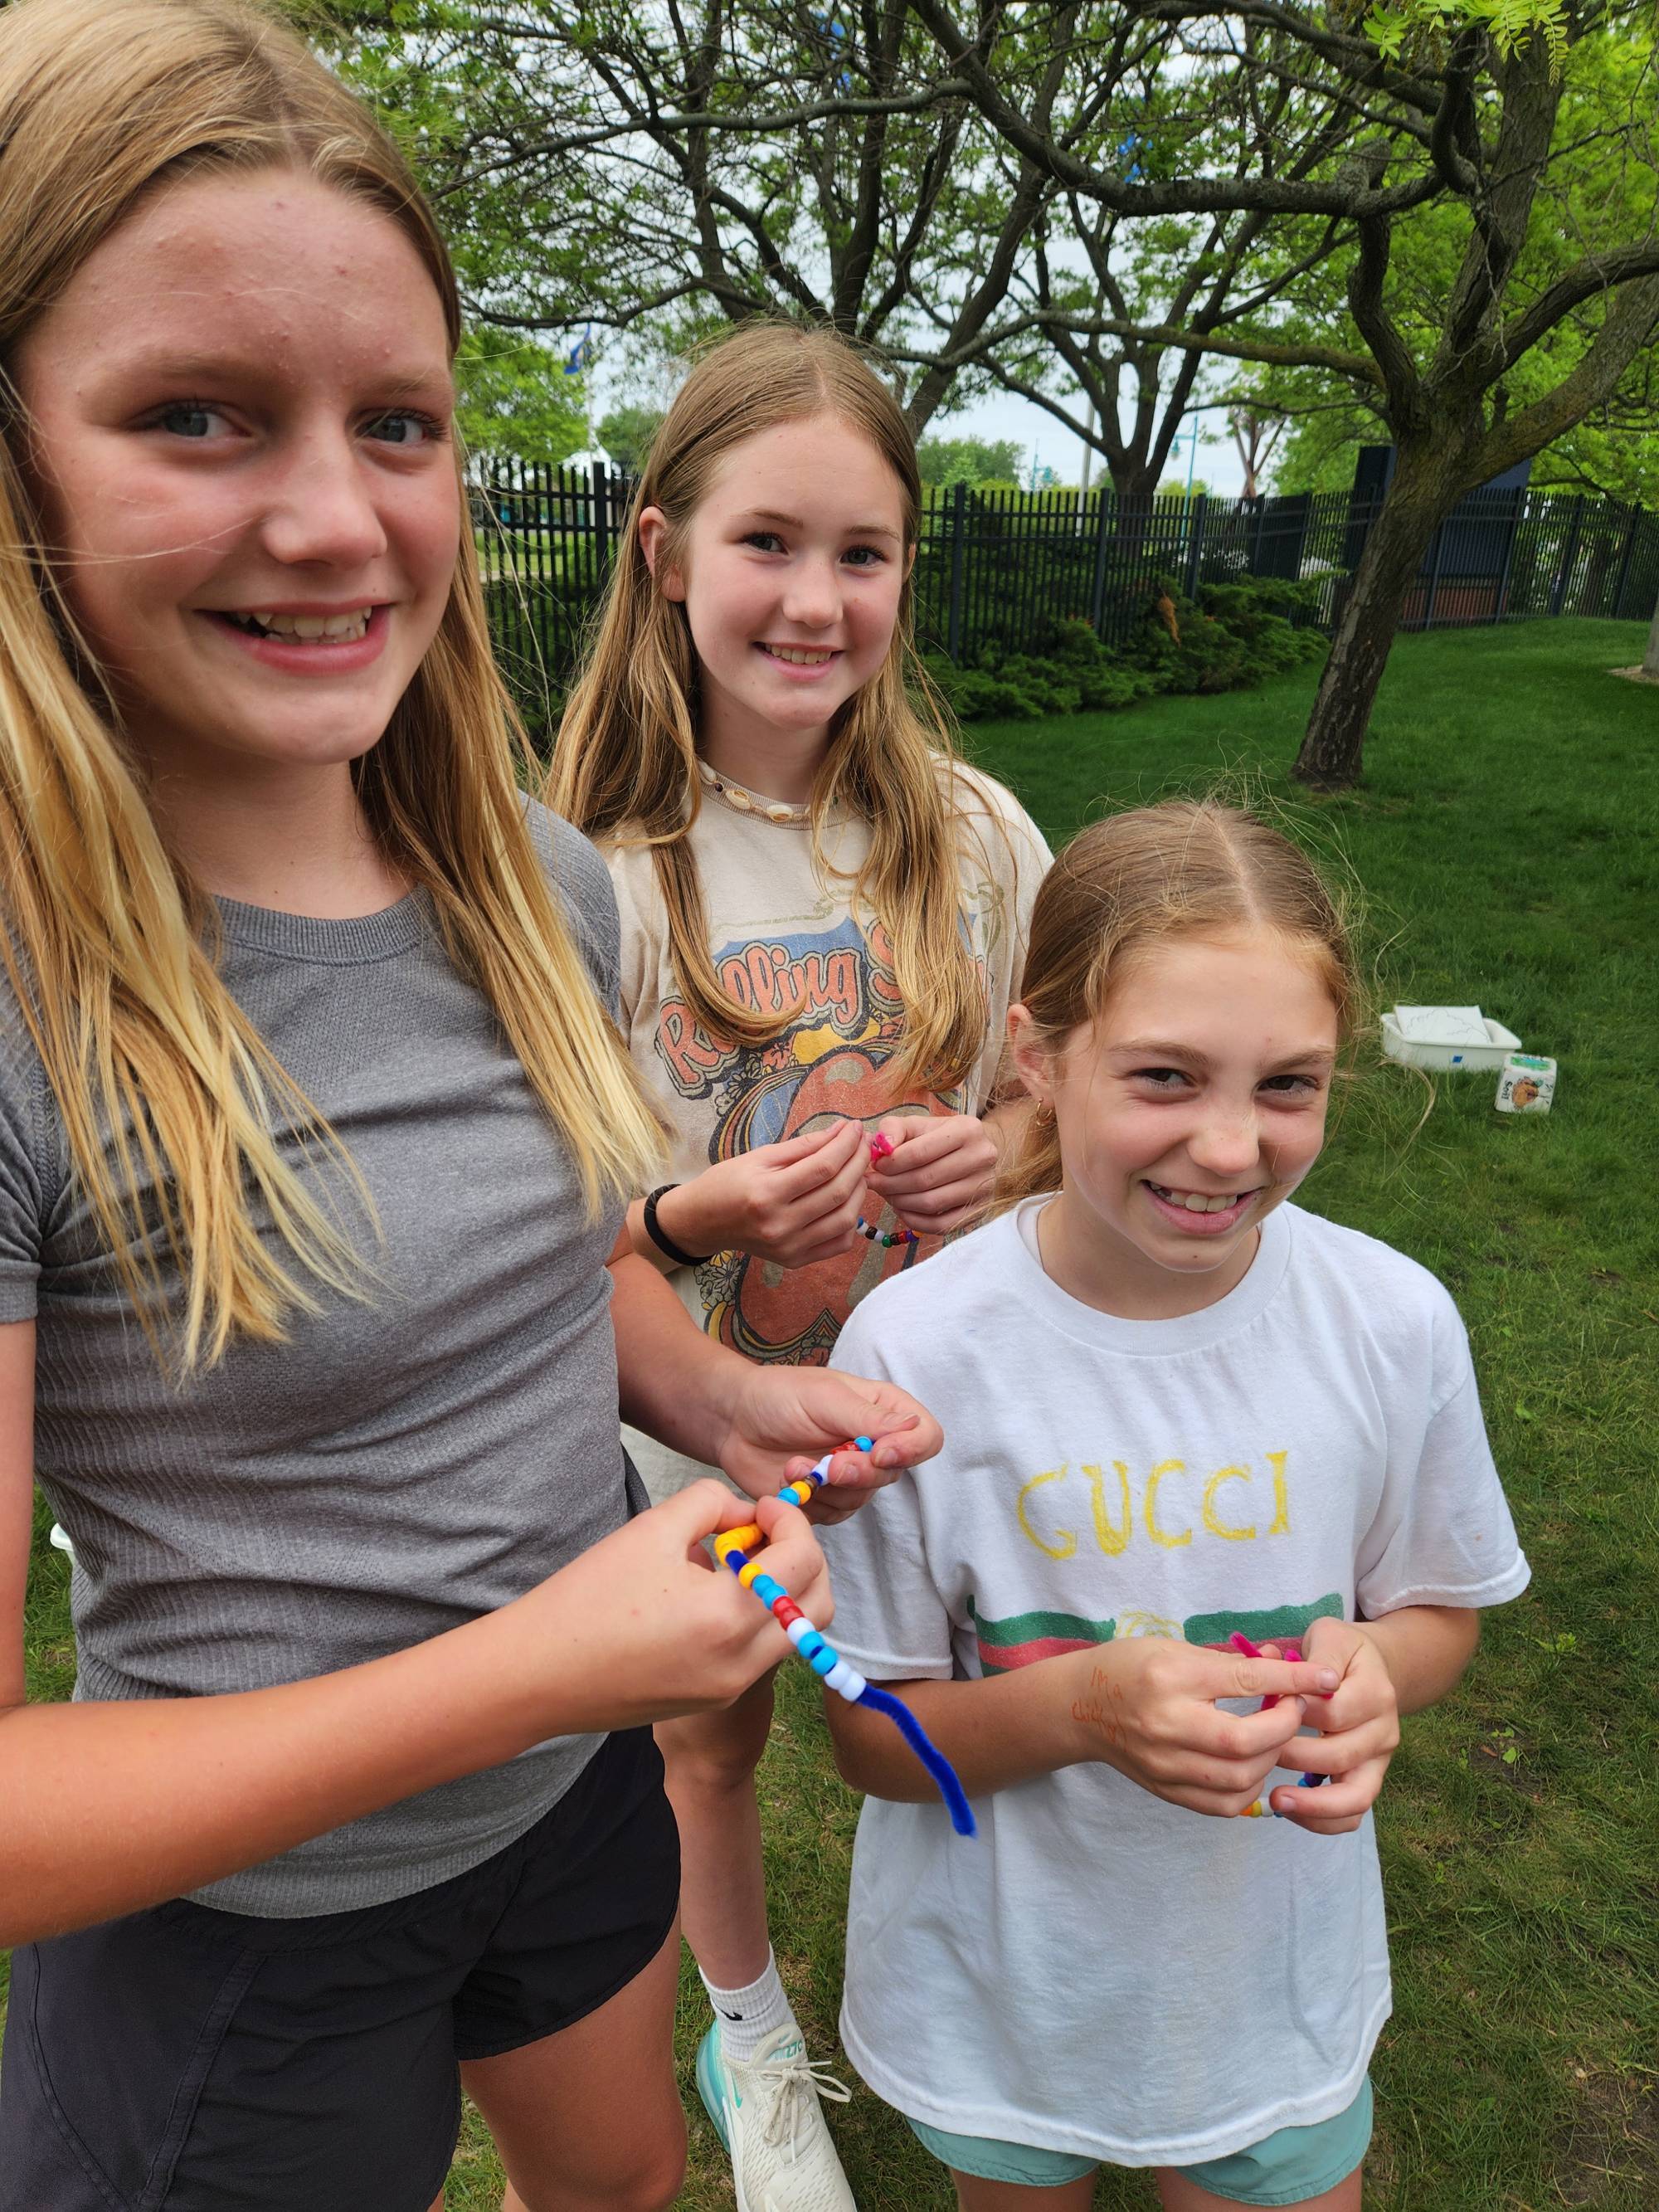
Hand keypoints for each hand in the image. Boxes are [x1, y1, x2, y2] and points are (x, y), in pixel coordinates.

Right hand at [514, 1484, 832, 1728]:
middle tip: (763, 1532)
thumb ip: (711, 1503)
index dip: (790, 1521)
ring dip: (782, 1590)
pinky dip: (756, 1616)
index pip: (803, 1560)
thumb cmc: (588, 1599)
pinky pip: (760, 1652)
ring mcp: (730, 1687)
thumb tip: (743, 1514)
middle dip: (803, 1558)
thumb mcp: (652, 1529)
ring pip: (794, 1633)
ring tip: (735, 1561)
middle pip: (818, 1605)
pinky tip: (710, 1593)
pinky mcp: (713, 1698)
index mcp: (729, 1617)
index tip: (761, 1505)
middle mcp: (742, 1662)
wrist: (538, 1675)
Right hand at [661, 1121, 865, 1265]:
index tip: (855, 1128)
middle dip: (858, 1163)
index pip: (823, 1167)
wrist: (704, 1222)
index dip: (846, 1145)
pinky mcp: (795, 1260)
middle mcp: (779, 1225)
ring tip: (857, 1170)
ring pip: (846, 1219)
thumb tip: (842, 1130)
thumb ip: (804, 1145)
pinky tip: (846, 1200)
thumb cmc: (728, 1182)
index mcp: (767, 1194)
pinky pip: (839, 1243)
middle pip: (838, 1192)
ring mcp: (789, 1247)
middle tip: (863, 1144)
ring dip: (859, 1190)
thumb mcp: (760, 1156)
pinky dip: (852, 1221)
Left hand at [713, 1359, 942, 1522]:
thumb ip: (868, 1419)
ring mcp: (850, 1476)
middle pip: (892, 1473)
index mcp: (883, 1411)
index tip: (880, 1454)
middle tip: (829, 1465)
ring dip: (826, 1487)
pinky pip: (833, 1515)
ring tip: (795, 1465)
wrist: (732, 1420)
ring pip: (861, 1499)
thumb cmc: (778, 1395)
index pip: (926, 1436)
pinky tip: (788, 1480)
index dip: (911, 1450)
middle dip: (858, 1473)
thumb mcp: (825, 1397)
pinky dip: (810, 1501)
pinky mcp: (825, 1500)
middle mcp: (873, 1445)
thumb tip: (913, 1430)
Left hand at [867, 1112, 998, 1235]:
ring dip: (900, 1202)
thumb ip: (894, 1128)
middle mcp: (981, 1158)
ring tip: (887, 1194)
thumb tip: (882, 1146)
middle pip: (924, 1180)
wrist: (978, 1152)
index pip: (919, 1153)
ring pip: (931, 1204)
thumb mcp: (918, 1124)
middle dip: (891, 1184)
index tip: (875, 1166)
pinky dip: (915, 1220)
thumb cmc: (941, 1137)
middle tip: (874, 1184)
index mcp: (966, 1130)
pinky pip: (941, 1225)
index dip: (890, 1163)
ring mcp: (983, 1187)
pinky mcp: (979, 1210)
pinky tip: (902, 1209)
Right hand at [1065, 1639, 1341, 1816]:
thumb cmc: (1129, 1667)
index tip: (1327, 1678)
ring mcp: (1165, 1764)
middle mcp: (1167, 1724)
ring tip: (1273, 1738)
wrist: (1080, 1707)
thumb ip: (1230, 1662)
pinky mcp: (1166, 1790)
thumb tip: (1283, 1662)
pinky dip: (1248, 1788)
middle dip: (1284, 1727)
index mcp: (1171, 1677)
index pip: (1245, 1680)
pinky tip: (1252, 1767)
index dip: (1293, 1679)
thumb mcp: (1175, 1647)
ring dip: (1270, 1760)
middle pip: (1245, 1741)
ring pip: (1239, 1779)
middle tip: (1294, 1711)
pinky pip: (1222, 1804)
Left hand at [1264, 1618, 1400, 1832]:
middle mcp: (1384, 1731)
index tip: (1267, 1708)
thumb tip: (1296, 1683)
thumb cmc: (1341, 1652)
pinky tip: (1290, 1810)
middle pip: (1340, 1756)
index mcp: (1376, 1692)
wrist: (1371, 1669)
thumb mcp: (1331, 1637)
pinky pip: (1352, 1815)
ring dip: (1313, 1804)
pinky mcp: (1369, 1781)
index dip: (1298, 1713)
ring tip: (1276, 1800)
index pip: (1335, 1712)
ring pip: (1355, 1798)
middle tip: (1257, 1754)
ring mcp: (1379, 1761)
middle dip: (1295, 1756)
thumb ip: (1317, 1658)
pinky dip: (1323, 1821)